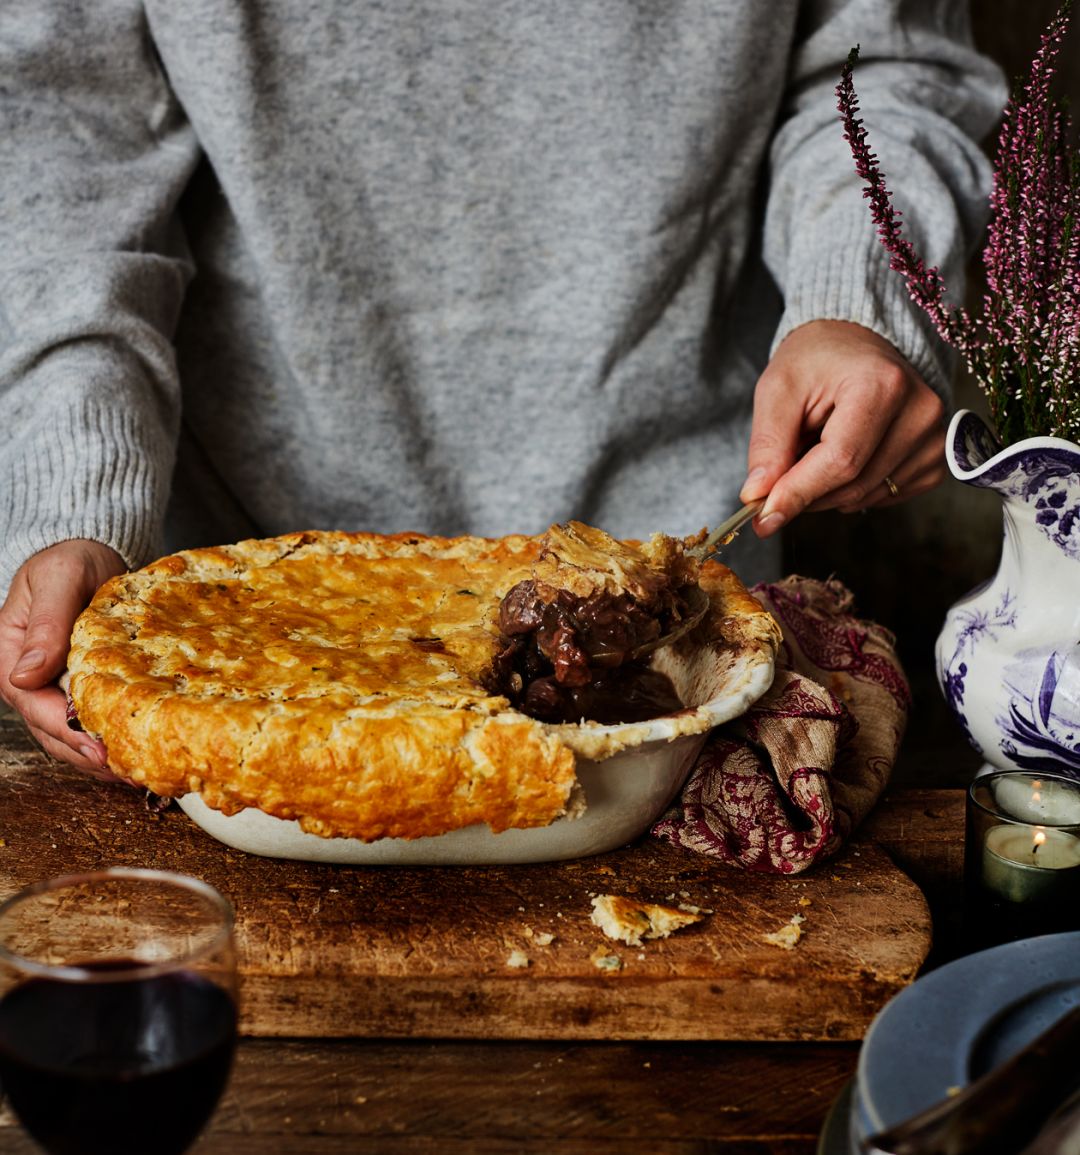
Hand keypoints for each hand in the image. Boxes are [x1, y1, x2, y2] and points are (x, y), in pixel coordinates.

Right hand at [0, 540, 126, 777]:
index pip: (32, 703)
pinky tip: (138, 752)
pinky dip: (109, 740)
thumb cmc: (70, 559)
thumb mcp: (58, 580)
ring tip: (137, 772)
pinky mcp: (77, 688)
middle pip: (50, 730)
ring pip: (67, 735)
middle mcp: (28, 680)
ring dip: (98, 757)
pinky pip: (87, 722)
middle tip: (128, 772)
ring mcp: (51, 687)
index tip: (98, 749)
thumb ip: (46, 625)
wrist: (89, 551)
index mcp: (11, 655)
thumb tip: (26, 676)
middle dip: (86, 755)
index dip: (64, 730)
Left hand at [739, 319, 946, 534]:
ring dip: (827, 491)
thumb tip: (758, 497)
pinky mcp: (938, 456)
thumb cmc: (815, 362)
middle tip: (779, 475)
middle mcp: (921, 412)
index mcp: (882, 385)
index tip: (763, 518)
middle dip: (806, 493)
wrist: (856, 344)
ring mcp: (936, 436)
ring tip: (816, 449)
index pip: (840, 461)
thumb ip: (768, 445)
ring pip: (866, 496)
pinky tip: (846, 456)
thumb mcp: (778, 390)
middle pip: (852, 484)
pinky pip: (886, 496)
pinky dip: (854, 489)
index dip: (798, 494)